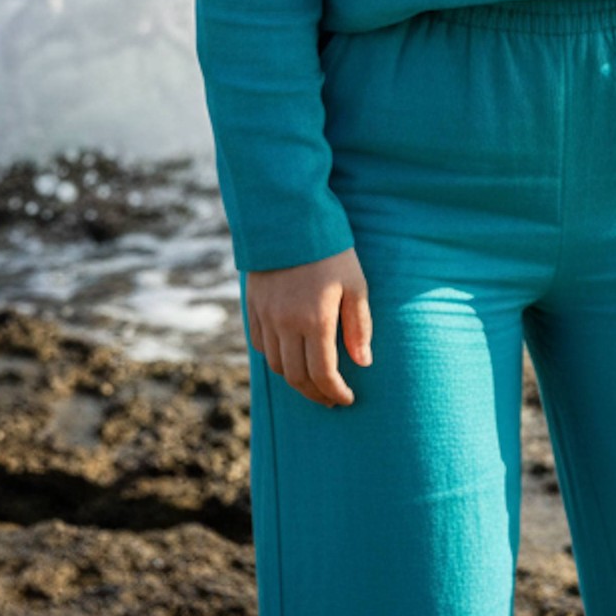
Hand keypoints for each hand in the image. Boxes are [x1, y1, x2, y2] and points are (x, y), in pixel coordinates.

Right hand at [244, 246, 373, 406]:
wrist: (289, 217)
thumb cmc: (330, 249)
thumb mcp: (355, 283)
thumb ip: (358, 325)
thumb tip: (363, 362)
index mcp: (315, 320)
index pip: (323, 374)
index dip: (335, 392)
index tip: (347, 399)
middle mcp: (286, 324)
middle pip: (297, 377)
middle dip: (316, 394)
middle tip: (331, 399)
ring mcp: (266, 316)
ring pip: (276, 365)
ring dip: (295, 379)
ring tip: (313, 381)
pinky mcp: (252, 305)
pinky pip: (259, 344)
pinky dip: (274, 357)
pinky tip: (289, 356)